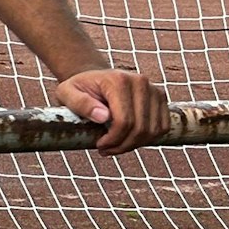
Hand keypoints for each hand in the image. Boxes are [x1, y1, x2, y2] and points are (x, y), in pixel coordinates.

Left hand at [54, 69, 168, 156]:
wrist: (95, 78)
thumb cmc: (79, 88)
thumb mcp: (67, 93)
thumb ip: (80, 103)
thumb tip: (103, 117)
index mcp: (118, 80)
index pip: (124, 120)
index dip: (113, 139)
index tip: (99, 145)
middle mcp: (140, 82)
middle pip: (140, 128)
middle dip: (123, 145)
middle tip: (106, 150)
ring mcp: (154, 89)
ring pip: (153, 130)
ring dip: (135, 145)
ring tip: (116, 146)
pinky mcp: (161, 98)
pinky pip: (162, 127)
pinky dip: (147, 139)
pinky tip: (129, 139)